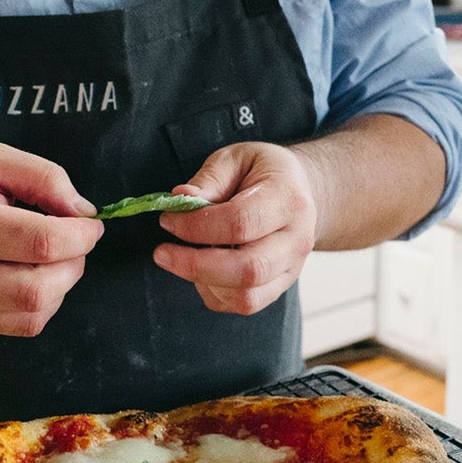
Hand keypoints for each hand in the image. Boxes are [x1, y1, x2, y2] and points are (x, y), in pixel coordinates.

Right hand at [0, 139, 103, 336]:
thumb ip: (43, 177)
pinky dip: (36, 303)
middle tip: (75, 241)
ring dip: (59, 289)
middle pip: (37, 291)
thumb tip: (84, 212)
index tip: (90, 223)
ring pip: (30, 317)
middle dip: (73, 266)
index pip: (39, 243)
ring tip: (52, 257)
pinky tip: (27, 272)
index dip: (80, 236)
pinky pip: (13, 325)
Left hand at [153, 142, 321, 315]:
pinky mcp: (279, 287)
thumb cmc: (262, 172)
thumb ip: (209, 179)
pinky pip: (243, 304)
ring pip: (246, 297)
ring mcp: (291, 269)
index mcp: (288, 199)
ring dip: (203, 281)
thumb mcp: (235, 158)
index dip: (197, 226)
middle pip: (247, 269)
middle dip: (195, 265)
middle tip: (162, 253)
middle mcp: (296, 240)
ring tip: (184, 257)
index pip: (241, 223)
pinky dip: (213, 293)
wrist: (300, 191)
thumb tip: (180, 198)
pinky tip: (202, 269)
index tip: (168, 219)